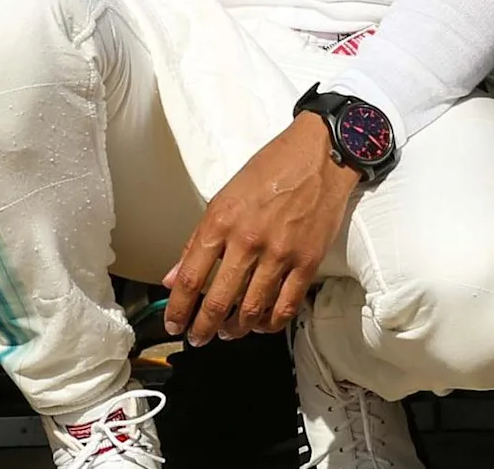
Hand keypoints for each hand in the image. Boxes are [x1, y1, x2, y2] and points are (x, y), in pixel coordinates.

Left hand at [162, 113, 358, 343]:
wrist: (320, 155)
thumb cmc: (271, 169)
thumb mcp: (224, 196)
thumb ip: (197, 241)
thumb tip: (173, 276)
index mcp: (221, 220)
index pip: (190, 277)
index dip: (178, 308)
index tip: (174, 323)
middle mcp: (248, 240)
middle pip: (219, 301)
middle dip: (203, 328)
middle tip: (198, 338)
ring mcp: (280, 253)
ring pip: (253, 310)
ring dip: (236, 330)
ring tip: (228, 333)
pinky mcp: (308, 262)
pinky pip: (286, 306)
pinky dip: (270, 323)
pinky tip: (261, 325)